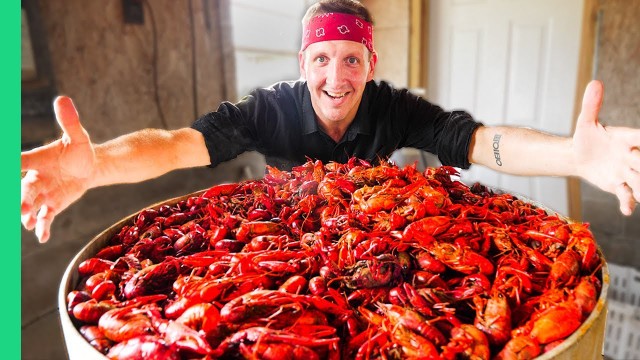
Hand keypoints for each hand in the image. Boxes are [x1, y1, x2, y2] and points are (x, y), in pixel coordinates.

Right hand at [21, 96, 95, 242]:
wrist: (91, 167)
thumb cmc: (80, 149)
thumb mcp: (78, 136)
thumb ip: (69, 121)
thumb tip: (63, 99)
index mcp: (35, 160)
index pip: (16, 163)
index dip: (10, 167)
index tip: (6, 170)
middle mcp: (34, 178)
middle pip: (22, 189)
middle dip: (19, 198)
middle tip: (20, 207)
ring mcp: (43, 193)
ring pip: (30, 205)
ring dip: (28, 214)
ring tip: (28, 222)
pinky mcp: (53, 205)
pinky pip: (45, 218)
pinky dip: (43, 227)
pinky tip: (43, 237)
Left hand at [573, 80, 639, 214]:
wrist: (578, 157)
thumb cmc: (586, 137)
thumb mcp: (586, 122)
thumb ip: (591, 105)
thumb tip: (595, 82)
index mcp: (627, 139)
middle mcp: (631, 156)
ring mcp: (626, 172)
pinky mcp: (618, 185)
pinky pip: (626, 195)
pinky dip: (627, 203)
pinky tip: (627, 211)